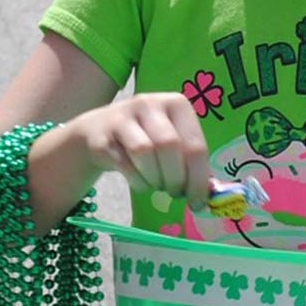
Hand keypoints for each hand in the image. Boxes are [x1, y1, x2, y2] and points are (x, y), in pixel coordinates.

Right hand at [75, 91, 212, 205]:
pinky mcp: (101, 136)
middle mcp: (150, 104)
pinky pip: (124, 164)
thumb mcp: (172, 139)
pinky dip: (137, 181)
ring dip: (155, 179)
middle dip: (176, 178)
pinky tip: (141, 182)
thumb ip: (190, 159)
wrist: (98, 131)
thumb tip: (208, 192)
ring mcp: (122, 117)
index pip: (195, 144)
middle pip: (169, 146)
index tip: (198, 201)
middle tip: (175, 193)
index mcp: (177, 103)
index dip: (199, 178)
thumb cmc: (147, 137)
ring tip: (158, 185)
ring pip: (145, 152)